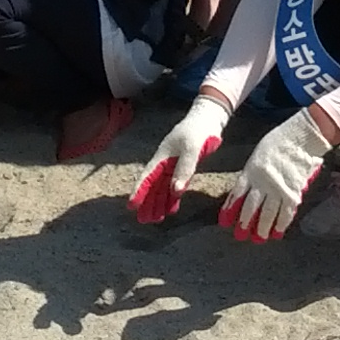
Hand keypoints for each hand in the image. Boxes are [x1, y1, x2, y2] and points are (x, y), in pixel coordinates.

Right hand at [131, 95, 229, 223]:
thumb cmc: (197, 131)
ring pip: (163, 187)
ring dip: (158, 202)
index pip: (147, 177)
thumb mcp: (191, 149)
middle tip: (143, 220)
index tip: (131, 206)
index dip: (139, 192)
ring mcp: (173, 165)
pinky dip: (172, 197)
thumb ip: (184, 169)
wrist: (208, 118)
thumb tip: (175, 190)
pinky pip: (175, 185)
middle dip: (147, 202)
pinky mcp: (183, 167)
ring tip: (155, 219)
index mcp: (162, 157)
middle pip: (153, 186)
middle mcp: (165, 163)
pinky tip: (171, 208)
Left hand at [220, 107, 332, 242]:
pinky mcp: (293, 192)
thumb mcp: (259, 154)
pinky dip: (282, 224)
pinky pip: (286, 212)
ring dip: (263, 227)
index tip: (225, 222)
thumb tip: (247, 188)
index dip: (231, 209)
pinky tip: (278, 233)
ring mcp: (278, 188)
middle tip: (240, 236)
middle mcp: (262, 182)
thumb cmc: (279, 141)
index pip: (237, 194)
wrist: (301, 137)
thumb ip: (252, 172)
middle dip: (245, 223)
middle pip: (251, 207)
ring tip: (259, 238)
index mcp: (251, 170)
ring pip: (268, 213)